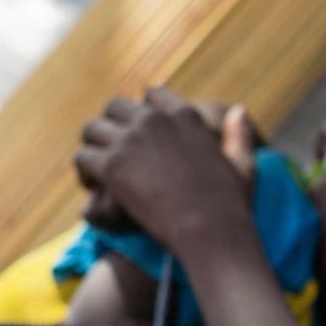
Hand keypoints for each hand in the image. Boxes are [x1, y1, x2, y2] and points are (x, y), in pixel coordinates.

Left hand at [73, 88, 256, 255]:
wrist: (209, 230)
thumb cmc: (230, 205)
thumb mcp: (243, 165)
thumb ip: (238, 136)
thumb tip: (238, 109)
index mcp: (184, 115)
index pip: (152, 95)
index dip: (143, 112)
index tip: (139, 131)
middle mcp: (153, 120)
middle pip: (115, 107)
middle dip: (111, 126)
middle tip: (112, 153)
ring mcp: (130, 141)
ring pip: (91, 130)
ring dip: (93, 147)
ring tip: (97, 171)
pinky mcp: (111, 166)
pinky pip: (82, 158)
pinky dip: (84, 172)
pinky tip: (93, 187)